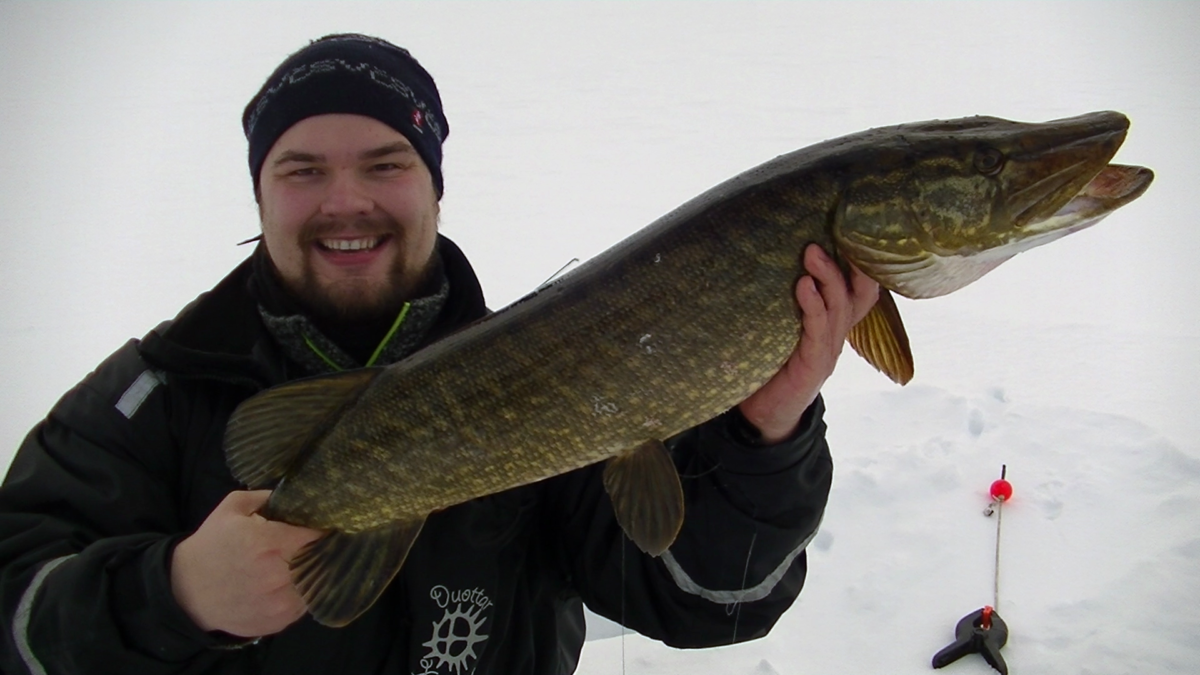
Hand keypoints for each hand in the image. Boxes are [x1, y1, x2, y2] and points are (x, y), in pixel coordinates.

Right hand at [171, 490, 323, 637]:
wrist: (186, 590)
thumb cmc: (212, 545)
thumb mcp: (232, 508)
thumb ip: (266, 497)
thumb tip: (296, 496)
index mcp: (268, 543)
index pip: (317, 536)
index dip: (323, 530)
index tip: (322, 527)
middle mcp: (277, 576)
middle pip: (322, 561)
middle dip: (321, 551)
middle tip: (315, 545)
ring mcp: (279, 604)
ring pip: (317, 585)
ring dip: (313, 574)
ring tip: (301, 565)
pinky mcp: (278, 623)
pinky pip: (305, 606)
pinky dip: (302, 594)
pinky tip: (289, 584)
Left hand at [737, 244, 878, 443]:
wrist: (765, 414)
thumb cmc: (769, 363)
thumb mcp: (782, 326)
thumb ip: (786, 299)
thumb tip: (769, 254)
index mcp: (833, 322)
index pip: (859, 286)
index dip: (862, 260)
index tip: (852, 227)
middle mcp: (837, 332)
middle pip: (858, 291)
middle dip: (846, 260)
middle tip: (825, 233)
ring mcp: (829, 348)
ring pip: (839, 305)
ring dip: (826, 276)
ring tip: (811, 252)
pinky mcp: (814, 362)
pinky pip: (817, 328)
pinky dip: (812, 304)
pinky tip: (803, 286)